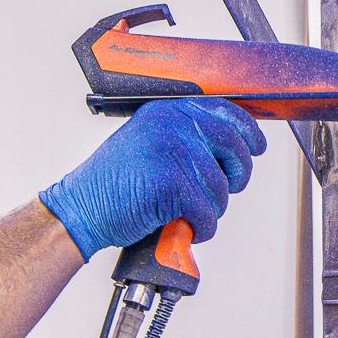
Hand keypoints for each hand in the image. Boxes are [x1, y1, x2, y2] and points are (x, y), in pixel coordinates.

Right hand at [39, 99, 267, 261]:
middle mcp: (173, 124)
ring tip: (184, 213)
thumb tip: (229, 148)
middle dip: (236, 176)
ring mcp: (172, 151)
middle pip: (234, 148)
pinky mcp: (172, 183)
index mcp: (169, 110)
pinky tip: (181, 227)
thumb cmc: (114, 184)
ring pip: (221, 188)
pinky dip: (200, 228)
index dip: (248, 132)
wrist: (81, 208)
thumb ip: (184, 137)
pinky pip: (208, 212)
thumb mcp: (150, 142)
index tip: (256, 147)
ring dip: (210, 209)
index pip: (226, 112)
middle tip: (222, 191)